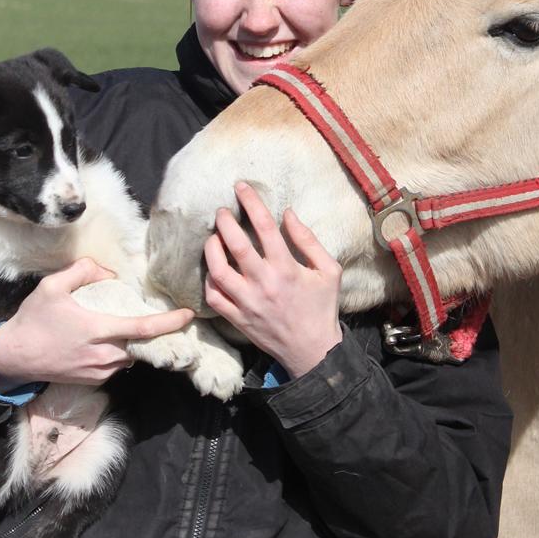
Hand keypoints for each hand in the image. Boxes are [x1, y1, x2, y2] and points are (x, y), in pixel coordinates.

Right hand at [0, 258, 194, 387]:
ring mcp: (98, 372)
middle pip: (142, 345)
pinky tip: (109, 341)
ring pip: (130, 356)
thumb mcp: (52, 286)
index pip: (142, 328)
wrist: (13, 357)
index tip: (187, 315)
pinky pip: (117, 366)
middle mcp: (102, 355)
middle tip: (165, 320)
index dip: (169, 322)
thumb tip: (108, 272)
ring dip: (134, 343)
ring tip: (128, 327)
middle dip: (155, 334)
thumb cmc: (33, 320)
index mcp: (96, 330)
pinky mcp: (93, 381)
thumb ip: (83, 271)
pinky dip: (120, 353)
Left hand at [203, 182, 342, 378]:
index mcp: (286, 268)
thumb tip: (288, 213)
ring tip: (213, 237)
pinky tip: (213, 268)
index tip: (241, 187)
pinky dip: (209, 279)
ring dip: (212, 248)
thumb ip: (309, 240)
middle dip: (225, 221)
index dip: (251, 202)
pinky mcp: (237, 318)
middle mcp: (263, 283)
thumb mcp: (329, 270)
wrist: (313, 351)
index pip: (264, 226)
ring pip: (218, 270)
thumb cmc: (322, 307)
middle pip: (235, 245)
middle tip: (222, 211)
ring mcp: (247, 302)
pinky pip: (214, 296)